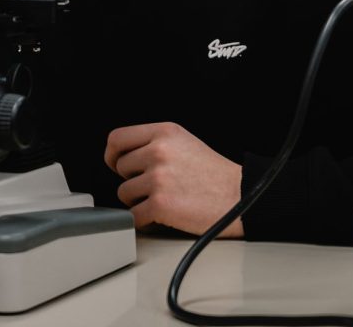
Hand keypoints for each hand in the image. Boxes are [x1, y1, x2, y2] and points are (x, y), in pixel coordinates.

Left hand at [104, 122, 244, 236]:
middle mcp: (159, 151)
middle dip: (133, 180)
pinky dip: (144, 220)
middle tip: (155, 187)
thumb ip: (154, 143)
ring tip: (163, 200)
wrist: (240, 196)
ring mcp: (158, 177)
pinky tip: (160, 217)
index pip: (117, 138)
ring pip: (124, 192)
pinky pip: (134, 215)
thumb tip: (123, 156)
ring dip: (139, 201)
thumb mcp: (184, 142)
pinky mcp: (160, 204)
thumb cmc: (215, 174)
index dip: (112, 154)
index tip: (115, 164)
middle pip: (120, 167)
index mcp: (164, 132)